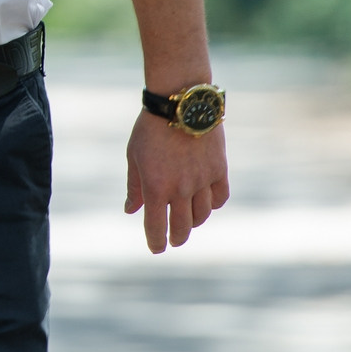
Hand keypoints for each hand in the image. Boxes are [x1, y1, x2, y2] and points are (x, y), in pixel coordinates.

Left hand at [124, 111, 228, 252]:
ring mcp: (202, 181)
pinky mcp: (219, 170)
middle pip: (182, 226)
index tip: (156, 249)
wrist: (180, 103)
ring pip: (202, 215)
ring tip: (188, 222)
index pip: (156, 226)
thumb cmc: (150, 128)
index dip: (155, 241)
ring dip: (194, 222)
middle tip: (173, 240)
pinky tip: (206, 204)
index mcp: (156, 187)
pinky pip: (220, 198)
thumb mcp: (134, 156)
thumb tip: (130, 210)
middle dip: (176, 237)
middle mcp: (181, 189)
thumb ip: (134, 186)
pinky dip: (213, 205)